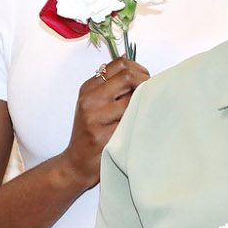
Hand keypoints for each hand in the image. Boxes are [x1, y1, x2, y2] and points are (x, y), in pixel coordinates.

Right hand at [58, 58, 149, 188]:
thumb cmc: (90, 133)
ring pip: (133, 99)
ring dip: (143, 104)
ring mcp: (96, 118)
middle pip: (128, 76)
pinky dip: (140, 121)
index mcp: (88, 89)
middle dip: (145, 82)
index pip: (119, 64)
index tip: (145, 79)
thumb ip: (111, 87)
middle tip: (151, 93)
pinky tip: (138, 126)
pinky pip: (132, 121)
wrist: (76, 164)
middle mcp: (90, 100)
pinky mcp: (104, 135)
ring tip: (143, 112)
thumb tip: (137, 68)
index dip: (139, 69)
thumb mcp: (93, 105)